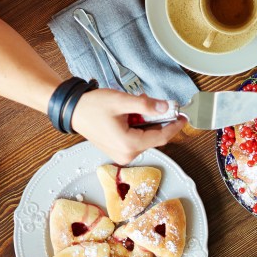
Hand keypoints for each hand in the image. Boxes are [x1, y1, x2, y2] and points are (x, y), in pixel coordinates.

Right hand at [70, 91, 184, 164]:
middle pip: (154, 138)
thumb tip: (165, 108)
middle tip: (153, 103)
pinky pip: (137, 140)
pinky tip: (130, 115)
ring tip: (135, 107)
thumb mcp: (121, 101)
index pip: (161, 137)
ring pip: (146, 138)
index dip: (174, 126)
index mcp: (128, 144)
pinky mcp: (119, 151)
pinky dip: (138, 127)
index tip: (183, 117)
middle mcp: (126, 154)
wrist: (73, 111)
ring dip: (146, 122)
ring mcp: (122, 155)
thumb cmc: (92, 107)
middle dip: (157, 120)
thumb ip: (146, 105)